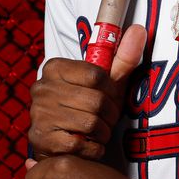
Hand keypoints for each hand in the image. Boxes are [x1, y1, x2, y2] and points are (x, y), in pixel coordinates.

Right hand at [29, 24, 147, 158]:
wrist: (61, 143)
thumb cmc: (87, 108)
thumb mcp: (105, 82)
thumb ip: (123, 58)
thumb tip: (139, 30)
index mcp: (55, 68)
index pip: (97, 75)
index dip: (112, 90)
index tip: (112, 97)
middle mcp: (41, 88)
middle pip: (96, 101)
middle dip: (110, 114)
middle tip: (109, 119)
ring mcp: (39, 114)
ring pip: (90, 123)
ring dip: (103, 132)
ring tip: (100, 131)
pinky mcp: (40, 139)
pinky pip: (79, 144)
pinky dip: (93, 148)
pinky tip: (90, 144)